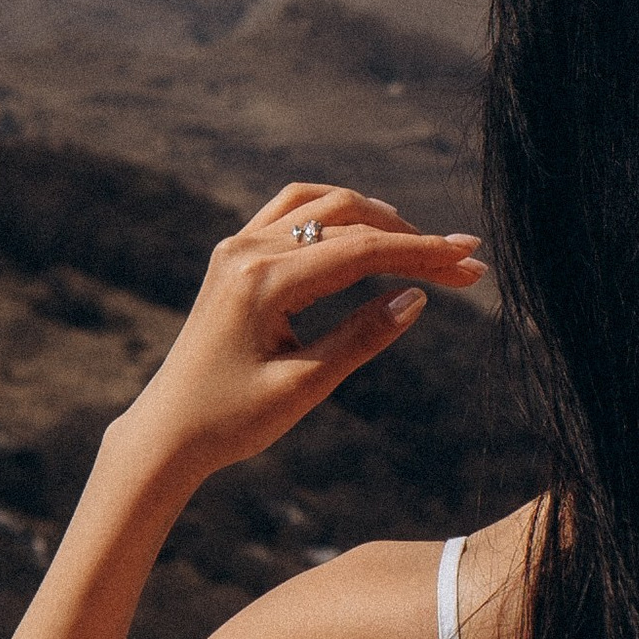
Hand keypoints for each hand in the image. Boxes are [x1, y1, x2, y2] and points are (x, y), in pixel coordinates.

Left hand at [112, 182, 485, 489]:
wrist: (166, 432)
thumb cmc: (231, 420)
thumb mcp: (304, 386)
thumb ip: (361, 337)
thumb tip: (415, 298)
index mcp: (264, 280)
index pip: (362, 250)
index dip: (423, 253)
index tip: (471, 259)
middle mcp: (247, 250)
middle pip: (348, 221)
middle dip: (410, 238)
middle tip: (462, 265)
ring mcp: (237, 247)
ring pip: (320, 205)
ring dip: (375, 217)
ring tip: (420, 244)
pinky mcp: (233, 257)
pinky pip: (291, 212)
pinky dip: (336, 215)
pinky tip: (365, 232)